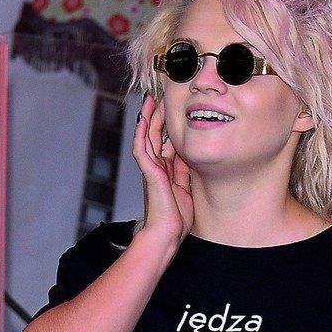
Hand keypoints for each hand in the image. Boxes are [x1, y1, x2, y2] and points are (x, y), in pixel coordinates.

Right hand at [132, 92, 193, 245]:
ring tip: (150, 100)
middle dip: (158, 115)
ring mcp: (151, 169)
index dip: (169, 125)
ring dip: (148, 118)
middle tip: (161, 96)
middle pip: (155, 134)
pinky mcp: (149, 173)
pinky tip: (143, 119)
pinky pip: (141, 148)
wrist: (167, 235)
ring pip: (146, 137)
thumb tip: (190, 155)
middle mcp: (157, 166)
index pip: (166, 141)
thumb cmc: (177, 218)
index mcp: (167, 170)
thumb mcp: (187, 187)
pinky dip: (141, 133)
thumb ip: (186, 171)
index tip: (174, 108)